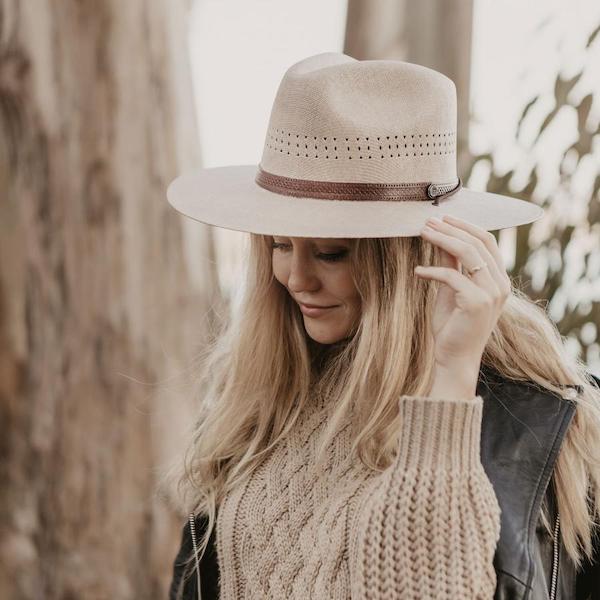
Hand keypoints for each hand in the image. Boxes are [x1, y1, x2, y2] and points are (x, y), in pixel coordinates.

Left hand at [414, 214, 510, 387]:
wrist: (454, 359)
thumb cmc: (452, 327)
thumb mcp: (450, 290)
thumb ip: (450, 265)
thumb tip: (441, 238)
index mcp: (499, 280)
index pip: (487, 241)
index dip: (465, 226)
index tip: (442, 219)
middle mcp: (500, 285)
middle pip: (478, 242)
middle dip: (451, 228)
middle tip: (427, 222)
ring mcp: (492, 294)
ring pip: (468, 253)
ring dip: (443, 240)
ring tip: (423, 234)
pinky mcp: (477, 303)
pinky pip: (452, 276)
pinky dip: (432, 271)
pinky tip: (417, 272)